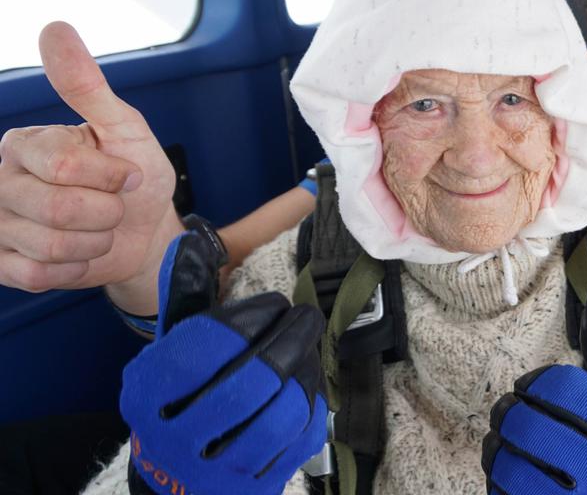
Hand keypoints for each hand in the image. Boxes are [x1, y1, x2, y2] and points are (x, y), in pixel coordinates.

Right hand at [0, 22, 179, 294]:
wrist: (145, 232)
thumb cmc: (134, 176)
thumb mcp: (123, 127)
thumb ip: (86, 85)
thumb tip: (54, 29)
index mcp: (25, 144)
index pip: (65, 166)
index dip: (110, 176)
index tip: (125, 173)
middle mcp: (1, 181)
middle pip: (57, 209)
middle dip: (106, 212)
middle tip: (113, 205)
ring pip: (50, 246)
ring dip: (95, 242)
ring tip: (98, 229)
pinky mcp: (3, 265)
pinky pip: (37, 275)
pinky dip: (75, 268)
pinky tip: (80, 253)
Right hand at [122, 232, 326, 494]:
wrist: (173, 482)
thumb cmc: (178, 400)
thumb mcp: (170, 352)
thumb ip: (184, 301)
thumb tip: (190, 244)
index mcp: (147, 393)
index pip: (205, 345)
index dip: (250, 316)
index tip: (275, 302)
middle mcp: (172, 435)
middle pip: (249, 381)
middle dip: (289, 340)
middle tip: (308, 316)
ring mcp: (213, 469)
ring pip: (279, 415)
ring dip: (304, 373)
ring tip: (309, 349)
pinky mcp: (250, 488)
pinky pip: (296, 442)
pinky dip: (311, 408)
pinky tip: (308, 386)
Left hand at [482, 280, 586, 494]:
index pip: (555, 388)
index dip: (533, 383)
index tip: (530, 387)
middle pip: (527, 426)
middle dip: (508, 415)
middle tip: (508, 412)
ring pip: (511, 465)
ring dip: (497, 449)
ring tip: (503, 442)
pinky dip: (499, 482)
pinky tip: (509, 472)